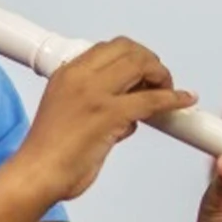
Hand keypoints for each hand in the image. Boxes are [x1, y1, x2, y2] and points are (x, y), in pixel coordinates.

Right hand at [14, 39, 195, 201]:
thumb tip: (128, 108)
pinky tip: (184, 100)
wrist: (36, 174)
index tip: (143, 72)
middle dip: (150, 62)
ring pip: (141, 66)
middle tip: (159, 81)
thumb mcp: (67, 111)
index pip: (109, 48)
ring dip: (161, 76)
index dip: (134, 56)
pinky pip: (152, 100)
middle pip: (129, 50)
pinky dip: (173, 99)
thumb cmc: (49, 152)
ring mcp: (95, 94)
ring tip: (168, 91)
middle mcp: (80, 77)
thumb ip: (97, 102)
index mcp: (67, 73)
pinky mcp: (109, 115)